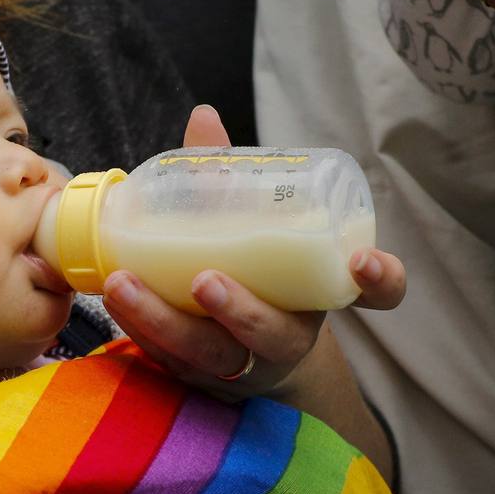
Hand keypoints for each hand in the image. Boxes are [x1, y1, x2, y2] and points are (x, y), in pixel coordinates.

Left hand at [100, 105, 405, 398]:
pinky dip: (139, 330)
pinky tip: (113, 300)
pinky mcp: (199, 378)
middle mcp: (288, 335)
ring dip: (163, 321)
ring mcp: (243, 363)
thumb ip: (231, 177)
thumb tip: (203, 115)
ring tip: (123, 283)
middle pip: (276, 334)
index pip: (377, 294)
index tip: (362, 261)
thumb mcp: (252, 222)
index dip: (381, 281)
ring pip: (211, 355)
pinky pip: (169, 361)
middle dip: (241, 310)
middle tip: (206, 280)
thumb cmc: (252, 268)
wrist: (241, 346)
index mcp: (319, 292)